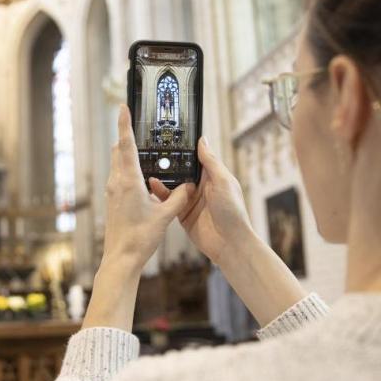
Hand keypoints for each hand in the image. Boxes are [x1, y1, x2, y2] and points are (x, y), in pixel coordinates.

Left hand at [82, 105, 192, 331]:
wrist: (121, 258)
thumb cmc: (140, 238)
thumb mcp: (165, 216)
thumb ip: (179, 197)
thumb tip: (191, 185)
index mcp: (129, 181)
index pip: (126, 144)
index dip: (124, 123)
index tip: (122, 106)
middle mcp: (116, 182)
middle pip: (119, 151)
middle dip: (127, 137)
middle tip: (138, 126)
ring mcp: (112, 192)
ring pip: (117, 164)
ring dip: (128, 155)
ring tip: (144, 151)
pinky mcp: (112, 201)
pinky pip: (119, 178)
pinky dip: (128, 171)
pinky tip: (142, 179)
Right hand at [151, 137, 306, 325]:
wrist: (229, 243)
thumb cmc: (232, 211)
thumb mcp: (222, 181)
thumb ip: (210, 161)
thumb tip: (202, 140)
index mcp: (213, 176)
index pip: (196, 158)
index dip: (185, 149)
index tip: (171, 137)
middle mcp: (200, 186)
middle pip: (181, 170)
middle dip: (169, 162)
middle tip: (152, 149)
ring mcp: (190, 200)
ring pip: (172, 184)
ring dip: (162, 176)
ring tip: (148, 165)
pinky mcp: (182, 213)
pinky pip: (168, 200)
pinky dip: (160, 193)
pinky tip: (151, 184)